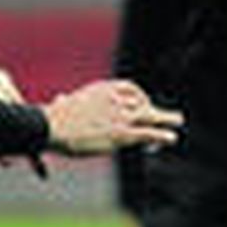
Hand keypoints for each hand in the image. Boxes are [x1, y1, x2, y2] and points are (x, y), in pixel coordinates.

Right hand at [42, 79, 182, 155]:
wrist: (49, 126)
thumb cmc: (51, 118)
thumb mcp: (61, 104)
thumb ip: (66, 102)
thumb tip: (60, 100)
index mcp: (102, 89)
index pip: (128, 88)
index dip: (138, 95)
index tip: (141, 103)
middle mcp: (115, 100)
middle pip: (141, 102)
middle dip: (151, 108)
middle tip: (161, 113)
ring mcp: (120, 116)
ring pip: (150, 116)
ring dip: (166, 118)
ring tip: (176, 120)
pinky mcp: (121, 133)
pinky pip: (147, 133)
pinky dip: (161, 135)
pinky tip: (170, 138)